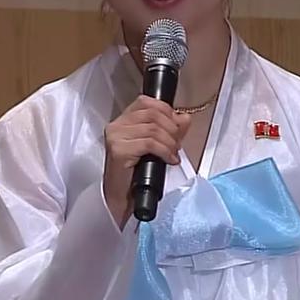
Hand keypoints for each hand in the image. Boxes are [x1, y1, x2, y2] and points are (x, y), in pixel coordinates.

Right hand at [102, 96, 190, 227]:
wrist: (122, 198)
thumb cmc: (136, 173)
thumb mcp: (157, 147)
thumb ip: (170, 129)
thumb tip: (184, 118)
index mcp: (123, 120)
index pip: (146, 102)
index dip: (166, 111)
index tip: (176, 126)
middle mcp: (116, 125)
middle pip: (152, 113)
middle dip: (172, 128)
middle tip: (177, 144)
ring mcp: (115, 137)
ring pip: (153, 129)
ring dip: (170, 142)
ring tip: (173, 153)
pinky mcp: (118, 150)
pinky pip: (149, 143)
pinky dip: (165, 151)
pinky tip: (169, 159)